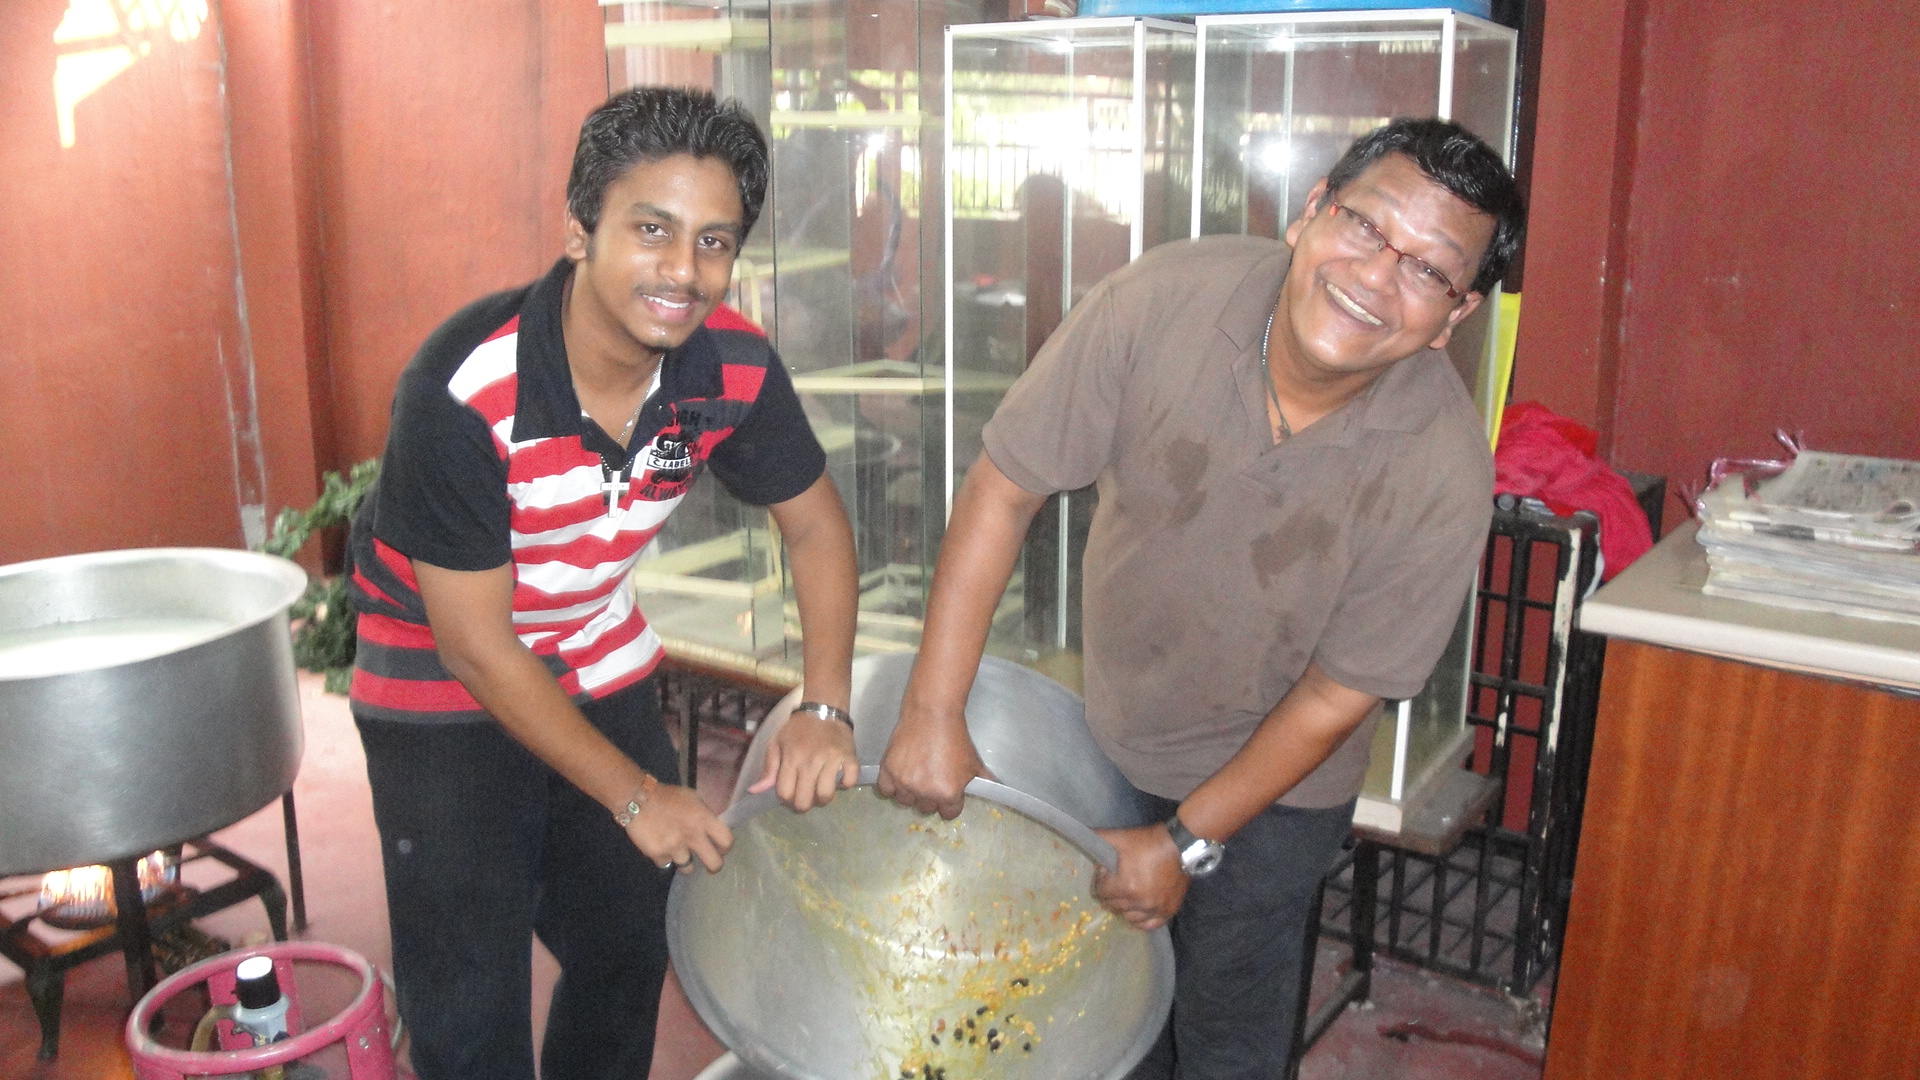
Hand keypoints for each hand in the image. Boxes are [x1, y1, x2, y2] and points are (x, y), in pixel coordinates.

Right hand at [624, 783, 732, 873]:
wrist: (637, 799)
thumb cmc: (667, 796)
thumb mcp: (692, 798)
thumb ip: (704, 814)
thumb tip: (712, 829)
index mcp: (704, 819)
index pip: (726, 841)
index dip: (725, 847)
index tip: (721, 849)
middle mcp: (693, 836)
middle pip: (714, 864)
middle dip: (714, 867)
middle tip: (709, 865)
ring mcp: (675, 848)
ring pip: (688, 868)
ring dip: (684, 861)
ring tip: (677, 851)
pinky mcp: (658, 855)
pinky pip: (666, 864)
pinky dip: (664, 857)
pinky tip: (659, 845)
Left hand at [748, 710, 858, 810]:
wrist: (823, 708)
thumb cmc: (797, 728)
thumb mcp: (776, 743)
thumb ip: (768, 768)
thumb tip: (755, 791)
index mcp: (791, 759)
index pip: (785, 794)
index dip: (786, 800)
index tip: (791, 794)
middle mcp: (811, 762)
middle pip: (805, 801)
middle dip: (803, 804)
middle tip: (806, 796)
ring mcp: (832, 760)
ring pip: (826, 795)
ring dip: (823, 798)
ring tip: (821, 790)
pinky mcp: (850, 757)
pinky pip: (850, 781)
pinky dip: (846, 784)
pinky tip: (839, 778)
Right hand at [877, 702, 988, 819]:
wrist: (933, 714)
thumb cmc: (956, 737)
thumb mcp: (974, 762)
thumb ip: (983, 781)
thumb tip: (995, 789)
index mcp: (948, 794)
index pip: (948, 814)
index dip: (950, 803)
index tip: (948, 792)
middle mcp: (926, 793)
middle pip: (926, 809)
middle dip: (930, 798)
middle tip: (931, 780)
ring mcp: (905, 782)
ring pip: (906, 801)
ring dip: (911, 792)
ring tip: (915, 776)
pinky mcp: (888, 771)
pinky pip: (886, 790)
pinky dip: (892, 786)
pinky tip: (900, 776)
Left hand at [1092, 824, 1189, 930]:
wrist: (1181, 845)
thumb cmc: (1148, 842)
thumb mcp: (1120, 838)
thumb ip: (1097, 837)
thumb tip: (1078, 834)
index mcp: (1126, 886)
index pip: (1101, 892)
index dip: (1101, 880)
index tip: (1106, 873)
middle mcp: (1140, 903)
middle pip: (1113, 906)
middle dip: (1110, 894)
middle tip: (1116, 882)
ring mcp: (1155, 909)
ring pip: (1129, 917)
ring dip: (1124, 907)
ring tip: (1126, 894)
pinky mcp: (1168, 911)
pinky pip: (1149, 925)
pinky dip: (1140, 920)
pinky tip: (1137, 911)